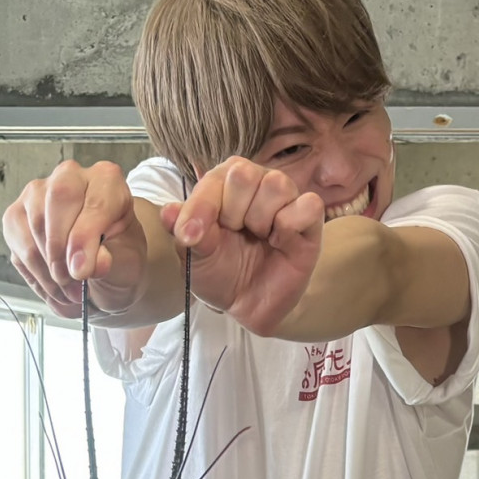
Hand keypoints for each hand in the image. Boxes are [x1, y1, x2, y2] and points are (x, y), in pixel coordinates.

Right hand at [1, 160, 146, 317]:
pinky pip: (19, 245)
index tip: (82, 270)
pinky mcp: (17, 216)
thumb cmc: (118, 255)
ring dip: (49, 268)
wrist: (105, 264)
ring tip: (69, 292)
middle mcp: (70, 178)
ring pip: (34, 225)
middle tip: (72, 280)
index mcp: (107, 180)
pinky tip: (54, 287)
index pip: (95, 200)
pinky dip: (36, 274)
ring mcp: (38, 194)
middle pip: (58, 200)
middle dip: (62, 250)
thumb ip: (110, 262)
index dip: (85, 238)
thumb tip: (86, 265)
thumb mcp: (127, 261)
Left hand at [162, 157, 324, 335]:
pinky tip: (280, 242)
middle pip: (245, 173)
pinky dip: (289, 226)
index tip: (191, 236)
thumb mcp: (193, 257)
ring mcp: (286, 199)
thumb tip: (168, 212)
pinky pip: (308, 205)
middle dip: (233, 211)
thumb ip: (184, 232)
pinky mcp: (311, 220)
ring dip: (261, 219)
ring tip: (259, 238)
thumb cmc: (221, 273)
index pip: (215, 176)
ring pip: (276, 185)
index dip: (202, 206)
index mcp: (224, 184)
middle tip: (235, 234)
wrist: (248, 306)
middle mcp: (257, 183)